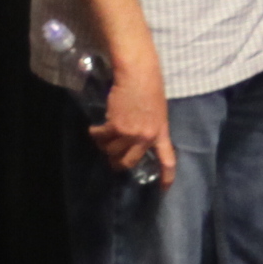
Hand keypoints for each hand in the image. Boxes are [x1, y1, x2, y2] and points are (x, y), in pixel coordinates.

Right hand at [92, 63, 174, 184]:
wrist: (139, 74)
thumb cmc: (150, 88)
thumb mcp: (158, 112)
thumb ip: (150, 128)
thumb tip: (137, 142)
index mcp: (161, 132)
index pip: (167, 159)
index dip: (166, 177)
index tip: (164, 190)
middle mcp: (147, 137)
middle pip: (129, 162)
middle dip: (117, 163)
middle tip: (111, 159)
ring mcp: (131, 133)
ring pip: (112, 150)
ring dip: (104, 146)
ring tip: (102, 136)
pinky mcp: (116, 126)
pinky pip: (101, 138)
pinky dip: (95, 134)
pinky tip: (94, 129)